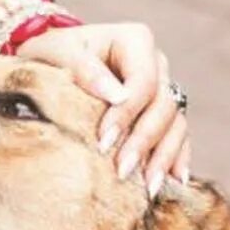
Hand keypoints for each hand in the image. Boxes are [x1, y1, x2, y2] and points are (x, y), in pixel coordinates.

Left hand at [17, 22, 188, 197]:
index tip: (103, 142)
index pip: (143, 82)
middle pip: (164, 105)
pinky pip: (178, 136)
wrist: (52, 61)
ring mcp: (162, 89)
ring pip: (176, 124)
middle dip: (144, 141)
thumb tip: (116, 96)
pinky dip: (176, 158)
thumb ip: (84, 69)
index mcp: (135, 41)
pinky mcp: (161, 114)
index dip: (127, 114)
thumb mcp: (57, 52)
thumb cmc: (52, 54)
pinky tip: (173, 182)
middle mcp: (156, 64)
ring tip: (149, 188)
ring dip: (164, 157)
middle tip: (122, 171)